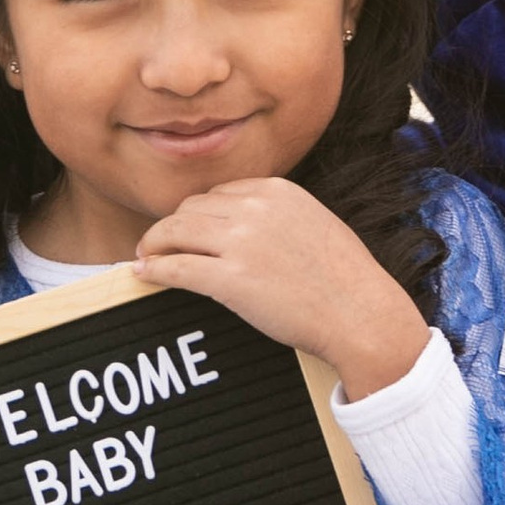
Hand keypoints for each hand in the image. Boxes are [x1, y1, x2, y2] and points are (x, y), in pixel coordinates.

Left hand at [134, 176, 428, 398]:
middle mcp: (255, 208)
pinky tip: (143, 273)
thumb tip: (241, 225)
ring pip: (176, 231)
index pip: (219, 193)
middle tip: (159, 243)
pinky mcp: (230, 279)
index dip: (197, 212)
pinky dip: (154, 268)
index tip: (188, 228)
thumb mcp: (315, 224)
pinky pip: (176, 266)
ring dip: (154, 243)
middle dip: (173, 226)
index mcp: (276, 191)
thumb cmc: (346, 279)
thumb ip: (279, 215)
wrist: (361, 313)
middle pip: (192, 208)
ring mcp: (241, 243)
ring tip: (146, 256)